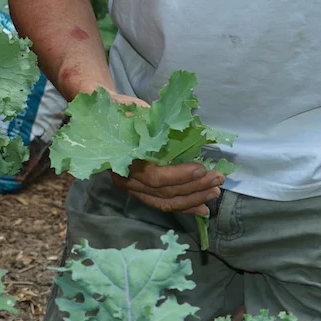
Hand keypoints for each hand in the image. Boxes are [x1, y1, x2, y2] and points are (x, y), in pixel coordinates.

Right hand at [91, 91, 223, 217]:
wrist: (103, 120)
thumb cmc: (124, 113)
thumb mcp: (140, 113)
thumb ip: (160, 126)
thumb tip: (191, 130)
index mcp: (124, 160)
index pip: (155, 176)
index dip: (180, 175)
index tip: (201, 168)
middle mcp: (126, 180)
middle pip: (164, 192)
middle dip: (194, 187)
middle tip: (217, 179)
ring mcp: (132, 189)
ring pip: (165, 202)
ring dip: (193, 198)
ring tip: (214, 191)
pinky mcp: (140, 192)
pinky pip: (162, 203)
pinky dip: (183, 206)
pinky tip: (201, 208)